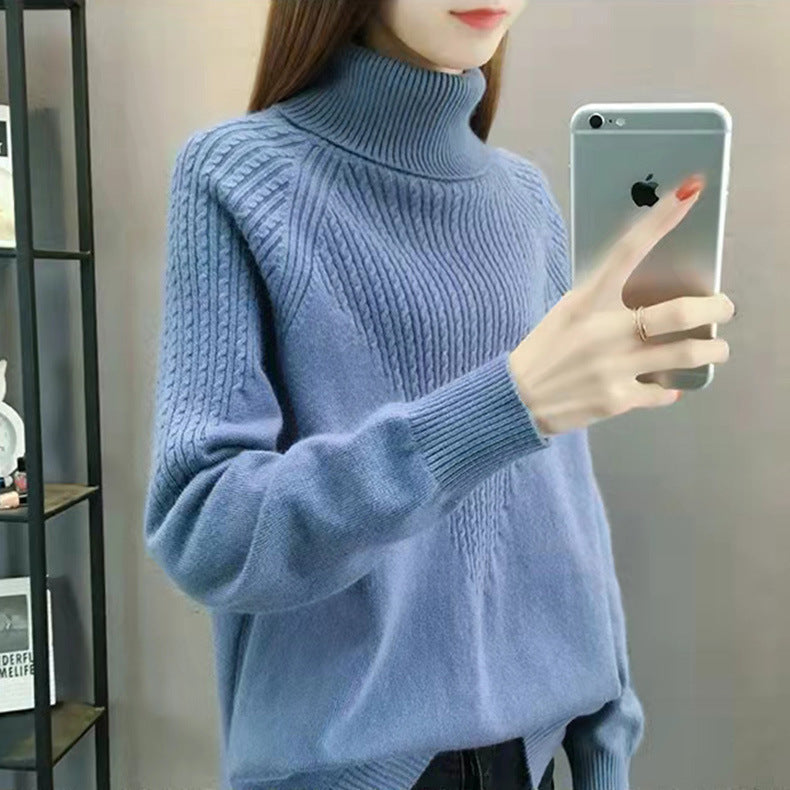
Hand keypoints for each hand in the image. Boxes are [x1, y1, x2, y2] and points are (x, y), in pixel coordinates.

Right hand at [508, 174, 734, 437]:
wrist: (518, 399)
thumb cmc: (545, 350)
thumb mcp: (568, 314)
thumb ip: (604, 302)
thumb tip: (653, 297)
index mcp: (587, 300)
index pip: (629, 250)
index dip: (662, 219)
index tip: (692, 190)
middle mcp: (605, 330)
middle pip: (680, 312)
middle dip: (717, 308)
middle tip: (725, 308)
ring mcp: (614, 366)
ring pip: (686, 354)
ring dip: (712, 350)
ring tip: (717, 348)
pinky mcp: (617, 398)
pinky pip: (662, 391)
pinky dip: (671, 388)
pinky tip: (671, 385)